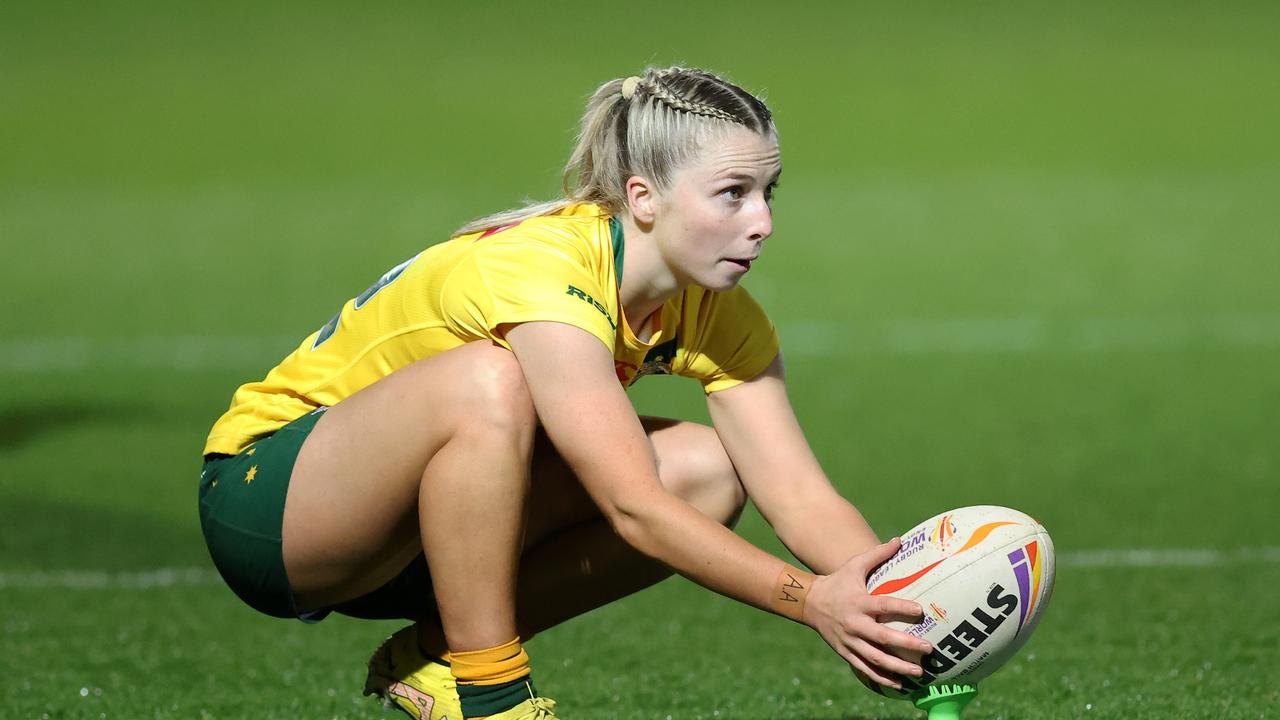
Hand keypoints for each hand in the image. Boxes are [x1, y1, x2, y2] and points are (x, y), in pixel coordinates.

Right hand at [803, 538, 932, 689]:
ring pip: (875, 658)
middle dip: (906, 644)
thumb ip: (877, 555)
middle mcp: (854, 624)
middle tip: (928, 648)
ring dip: (897, 668)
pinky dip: (881, 678)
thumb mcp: (854, 566)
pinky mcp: (845, 652)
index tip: (920, 610)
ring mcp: (849, 641)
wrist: (808, 603)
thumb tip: (900, 540)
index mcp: (858, 602)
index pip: (883, 605)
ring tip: (919, 672)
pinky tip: (899, 684)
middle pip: (882, 637)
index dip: (901, 607)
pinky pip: (864, 668)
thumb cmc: (837, 582)